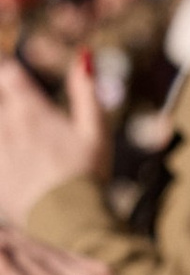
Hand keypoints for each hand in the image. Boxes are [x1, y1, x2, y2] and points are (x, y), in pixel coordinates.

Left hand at [0, 51, 109, 223]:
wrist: (69, 219)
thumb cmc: (86, 175)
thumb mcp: (95, 132)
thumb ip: (86, 92)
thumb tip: (84, 54)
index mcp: (32, 111)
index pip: (9, 74)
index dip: (10, 73)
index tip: (14, 81)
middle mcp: (7, 125)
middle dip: (4, 97)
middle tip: (17, 112)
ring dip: (2, 121)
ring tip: (15, 134)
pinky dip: (1, 145)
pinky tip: (9, 152)